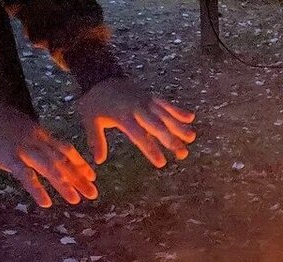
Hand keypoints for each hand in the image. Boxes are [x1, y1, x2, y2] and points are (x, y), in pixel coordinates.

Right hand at [0, 102, 96, 207]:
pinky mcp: (10, 157)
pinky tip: (46, 203)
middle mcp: (37, 141)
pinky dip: (37, 189)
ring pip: (50, 168)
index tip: (92, 175)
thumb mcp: (21, 126)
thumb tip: (40, 151)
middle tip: (93, 193)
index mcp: (40, 134)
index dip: (80, 163)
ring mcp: (24, 149)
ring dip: (64, 185)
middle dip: (79, 178)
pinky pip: (26, 176)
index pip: (66, 149)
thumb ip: (33, 139)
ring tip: (76, 200)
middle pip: (63, 161)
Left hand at [76, 78, 195, 167]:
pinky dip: (177, 110)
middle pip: (157, 126)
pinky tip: (190, 118)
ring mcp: (145, 101)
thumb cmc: (94, 102)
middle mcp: (138, 108)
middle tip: (183, 153)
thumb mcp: (90, 120)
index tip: (162, 163)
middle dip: (171, 140)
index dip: (151, 149)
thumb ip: (96, 140)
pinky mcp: (149, 96)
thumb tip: (98, 160)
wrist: (99, 76)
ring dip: (179, 126)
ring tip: (192, 137)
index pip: (140, 136)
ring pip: (165, 115)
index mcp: (123, 116)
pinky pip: (165, 103)